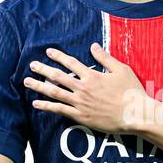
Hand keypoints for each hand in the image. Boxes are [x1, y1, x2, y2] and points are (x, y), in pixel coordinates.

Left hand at [24, 44, 149, 134]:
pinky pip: (59, 110)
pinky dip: (46, 107)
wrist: (135, 114)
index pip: (71, 63)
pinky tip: (36, 104)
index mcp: (92, 75)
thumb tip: (93, 46)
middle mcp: (83, 88)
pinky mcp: (80, 116)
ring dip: (39, 86)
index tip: (48, 52)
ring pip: (54, 93)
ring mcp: (80, 103)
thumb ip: (105, 58)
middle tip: (32, 65)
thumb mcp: (121, 70)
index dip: (58, 56)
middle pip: (58, 76)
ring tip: (27, 82)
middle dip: (43, 69)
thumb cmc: (131, 92)